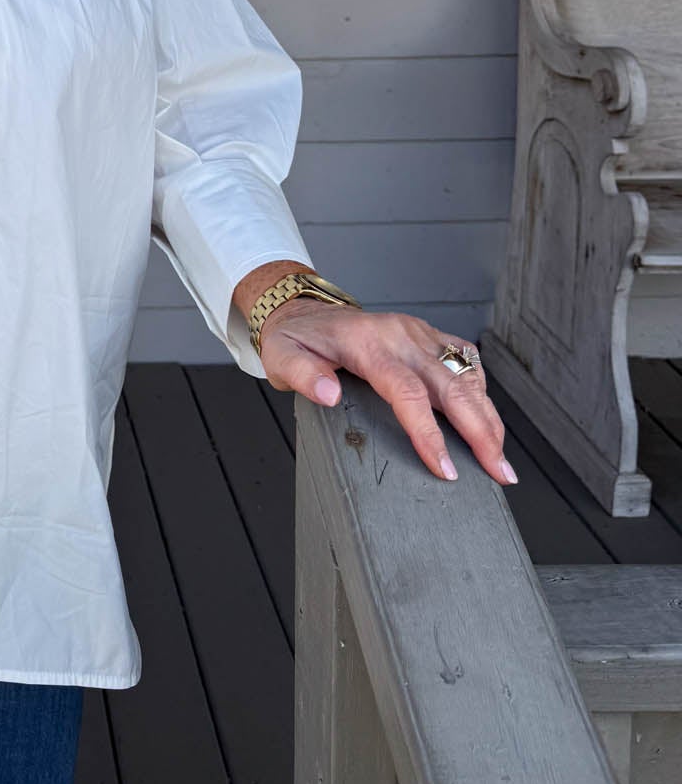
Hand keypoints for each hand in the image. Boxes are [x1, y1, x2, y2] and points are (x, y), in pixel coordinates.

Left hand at [254, 293, 516, 487]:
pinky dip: (482, 391)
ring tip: (501, 458)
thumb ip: (302, 375)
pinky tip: (488, 419)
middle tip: (498, 472)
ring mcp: (419, 334)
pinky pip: (466, 360)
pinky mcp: (429, 336)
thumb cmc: (298, 340)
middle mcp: (401, 336)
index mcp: (368, 345)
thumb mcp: (282, 357)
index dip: (429, 432)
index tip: (444, 468)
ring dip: (488, 417)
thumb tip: (329, 395)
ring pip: (466, 375)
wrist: (307, 311)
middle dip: (480, 431)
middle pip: (451, 385)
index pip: (407, 392)